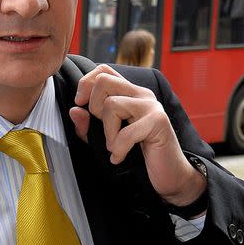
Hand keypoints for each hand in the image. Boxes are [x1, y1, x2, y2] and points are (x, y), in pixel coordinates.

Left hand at [68, 64, 206, 206]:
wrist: (168, 174)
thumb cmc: (137, 155)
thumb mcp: (103, 139)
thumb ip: (87, 125)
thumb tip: (75, 109)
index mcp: (128, 93)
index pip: (103, 70)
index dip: (86, 83)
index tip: (81, 104)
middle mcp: (140, 94)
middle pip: (103, 81)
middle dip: (93, 106)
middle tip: (103, 128)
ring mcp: (151, 106)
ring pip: (112, 104)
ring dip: (107, 132)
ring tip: (115, 146)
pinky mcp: (158, 121)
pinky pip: (125, 131)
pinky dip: (118, 148)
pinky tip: (119, 157)